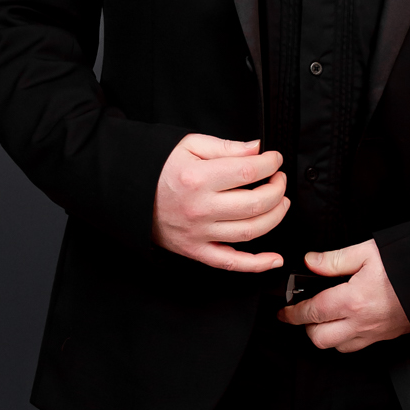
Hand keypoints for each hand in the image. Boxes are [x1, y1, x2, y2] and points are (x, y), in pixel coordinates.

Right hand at [152, 135, 287, 271]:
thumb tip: (257, 149)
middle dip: (277, 189)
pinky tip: (274, 259)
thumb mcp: (188, 145)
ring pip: (251, 231)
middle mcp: (200, 208)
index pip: (249, 171)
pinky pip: (231, 263)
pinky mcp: (196, 250)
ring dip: (275, 217)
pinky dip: (257, 264)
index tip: (275, 160)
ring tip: (280, 203)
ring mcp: (199, 233)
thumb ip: (226, 147)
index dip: (271, 164)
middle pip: (256, 203)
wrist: (130, 193)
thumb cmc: (158, 169)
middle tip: (279, 180)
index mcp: (198, 178)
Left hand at [277, 238, 409, 351]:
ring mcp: (373, 333)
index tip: (283, 311)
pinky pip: (356, 346)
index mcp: (353, 300)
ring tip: (323, 317)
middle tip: (302, 312)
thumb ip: (335, 260)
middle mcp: (361, 322)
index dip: (292, 313)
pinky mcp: (385, 336)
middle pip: (318, 338)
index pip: (311, 312)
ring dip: (324, 335)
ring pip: (336, 347)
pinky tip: (345, 323)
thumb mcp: (369, 252)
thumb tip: (310, 262)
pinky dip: (344, 339)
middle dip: (305, 327)